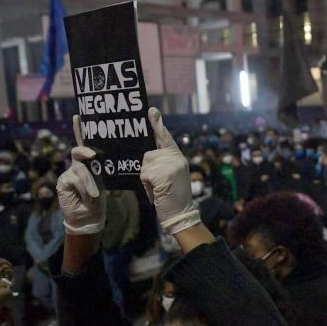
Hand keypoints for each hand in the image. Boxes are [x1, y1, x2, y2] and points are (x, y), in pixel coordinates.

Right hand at [57, 115, 105, 234]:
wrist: (88, 215)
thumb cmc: (98, 198)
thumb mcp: (103, 181)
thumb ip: (100, 169)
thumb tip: (98, 159)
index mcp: (91, 161)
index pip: (86, 142)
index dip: (81, 129)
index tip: (78, 116)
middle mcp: (79, 164)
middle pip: (79, 151)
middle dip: (85, 151)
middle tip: (92, 155)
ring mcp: (70, 172)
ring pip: (80, 168)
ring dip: (89, 181)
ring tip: (94, 193)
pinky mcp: (64, 181)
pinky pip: (75, 179)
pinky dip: (84, 187)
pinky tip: (89, 194)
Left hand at [140, 108, 199, 234]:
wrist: (182, 214)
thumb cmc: (172, 198)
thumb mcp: (170, 177)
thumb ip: (163, 164)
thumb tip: (148, 157)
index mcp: (178, 157)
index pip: (166, 138)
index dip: (158, 124)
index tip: (152, 110)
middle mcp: (176, 158)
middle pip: (148, 155)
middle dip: (148, 171)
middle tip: (160, 186)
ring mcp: (171, 165)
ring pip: (145, 165)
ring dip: (147, 180)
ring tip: (159, 190)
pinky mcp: (163, 173)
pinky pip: (144, 175)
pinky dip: (147, 186)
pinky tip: (157, 193)